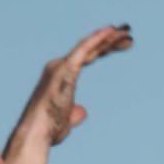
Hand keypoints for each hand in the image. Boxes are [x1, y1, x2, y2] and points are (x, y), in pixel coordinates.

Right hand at [29, 25, 132, 146]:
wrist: (35, 132)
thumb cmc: (48, 129)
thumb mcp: (66, 121)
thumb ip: (74, 114)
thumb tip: (82, 111)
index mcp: (61, 75)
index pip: (87, 57)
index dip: (104, 49)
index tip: (122, 44)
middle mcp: (59, 66)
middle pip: (90, 49)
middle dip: (109, 41)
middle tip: (128, 33)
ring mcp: (61, 66)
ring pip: (89, 46)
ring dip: (108, 38)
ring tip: (126, 31)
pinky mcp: (65, 69)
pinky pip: (83, 49)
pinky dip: (97, 39)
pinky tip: (111, 31)